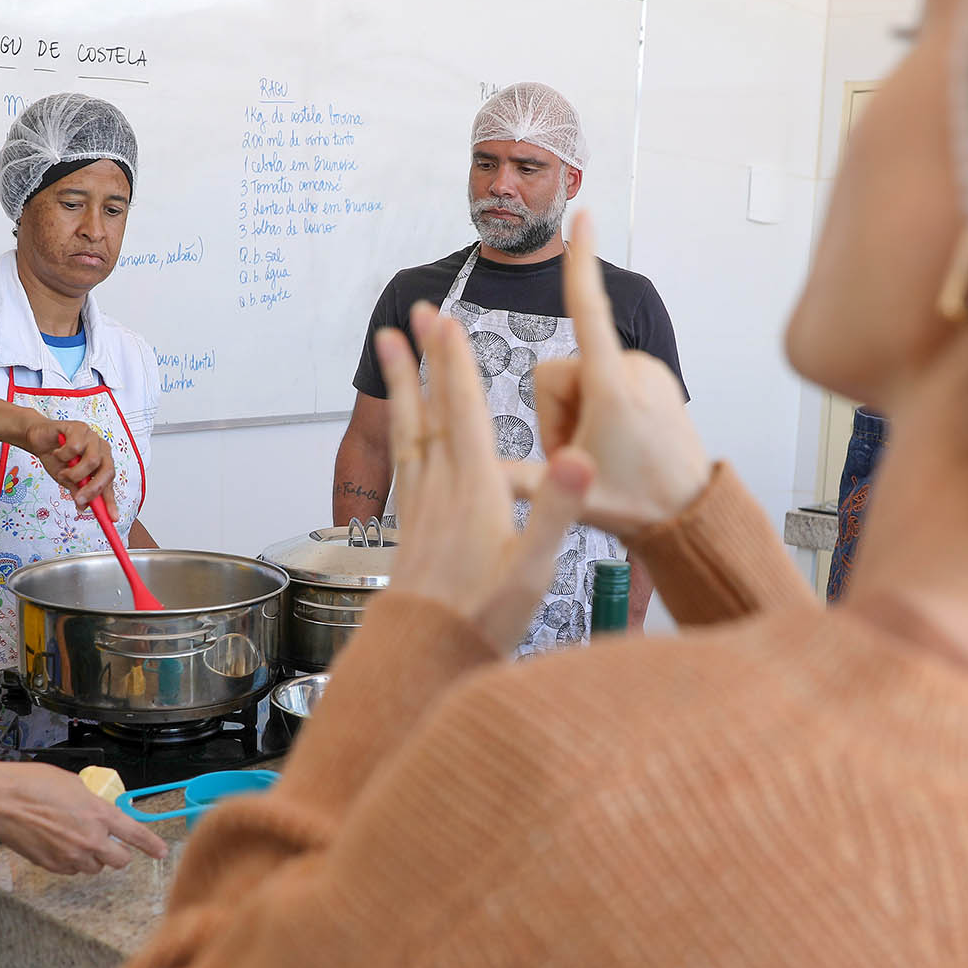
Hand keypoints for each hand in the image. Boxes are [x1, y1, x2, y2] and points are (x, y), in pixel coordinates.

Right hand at [0, 763, 167, 873]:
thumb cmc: (34, 785)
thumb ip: (95, 802)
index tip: (161, 851)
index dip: (153, 845)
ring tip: (75, 838)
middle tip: (108, 842)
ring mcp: (72, 856)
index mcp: (100, 814)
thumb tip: (103, 811)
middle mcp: (90, 839)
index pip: (137, 835)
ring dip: (92, 857)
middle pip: (121, 860)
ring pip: (96, 867)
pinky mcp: (55, 866)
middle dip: (118, 853)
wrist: (3, 802)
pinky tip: (58, 843)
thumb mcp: (76, 785)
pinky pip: (73, 869)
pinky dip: (71, 861)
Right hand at [25, 417, 114, 512]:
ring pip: (91, 461)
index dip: (111, 500)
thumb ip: (78, 491)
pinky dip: (63, 455)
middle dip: (93, 488)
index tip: (112, 518)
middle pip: (108, 470)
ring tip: (62, 472)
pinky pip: (75, 447)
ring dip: (73, 472)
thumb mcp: (67, 480)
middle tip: (79, 498)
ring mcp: (92, 437)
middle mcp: (101, 449)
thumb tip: (83, 507)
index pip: (110, 482)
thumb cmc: (56, 458)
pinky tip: (57, 452)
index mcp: (102, 461)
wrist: (39, 439)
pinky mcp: (80, 427)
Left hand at [375, 301, 595, 652]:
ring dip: (403, 383)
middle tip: (415, 311)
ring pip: (409, 428)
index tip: (446, 319)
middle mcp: (442, 487)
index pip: (465, 411)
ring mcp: (422, 503)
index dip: (457, 363)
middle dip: (427, 357)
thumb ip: (557, 509)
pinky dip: (400, 425)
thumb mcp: (535, 567)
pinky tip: (401, 421)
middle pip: (432, 408)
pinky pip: (403, 458)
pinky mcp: (411, 522)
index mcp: (476, 490)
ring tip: (389, 344)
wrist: (425, 656)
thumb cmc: (483, 617)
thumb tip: (579, 456)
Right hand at [511, 212, 710, 534]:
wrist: (690, 513)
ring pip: (583, 376)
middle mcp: (632, 368)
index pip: (589, 311)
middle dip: (559, 414)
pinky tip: (619, 439)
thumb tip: (471, 472)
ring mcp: (647, 370)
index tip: (584, 218)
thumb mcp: (569, 496)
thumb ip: (515, 481)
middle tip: (579, 456)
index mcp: (611, 387)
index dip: (580, 265)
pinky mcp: (657, 376)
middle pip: (561, 372)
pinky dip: (602, 407)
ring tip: (604, 453)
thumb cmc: (635, 503)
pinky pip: (608, 377)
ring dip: (579, 415)